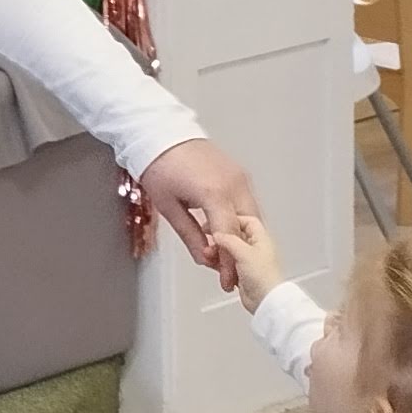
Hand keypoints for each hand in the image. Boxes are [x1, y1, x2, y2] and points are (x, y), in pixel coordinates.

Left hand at [137, 137, 257, 287]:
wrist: (162, 132)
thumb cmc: (159, 163)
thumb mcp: (169, 206)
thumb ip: (191, 235)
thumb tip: (205, 258)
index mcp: (213, 193)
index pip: (229, 236)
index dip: (229, 262)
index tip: (227, 280)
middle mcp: (233, 183)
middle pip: (247, 228)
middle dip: (241, 254)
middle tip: (230, 274)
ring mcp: (239, 177)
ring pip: (251, 216)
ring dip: (243, 238)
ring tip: (228, 257)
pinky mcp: (238, 174)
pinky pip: (247, 203)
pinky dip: (241, 221)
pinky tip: (227, 233)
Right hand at [206, 206, 284, 310]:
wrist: (265, 300)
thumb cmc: (264, 278)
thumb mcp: (244, 252)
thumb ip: (229, 240)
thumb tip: (218, 233)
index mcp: (261, 239)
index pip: (246, 220)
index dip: (230, 219)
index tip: (215, 222)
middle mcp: (256, 248)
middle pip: (235, 236)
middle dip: (220, 239)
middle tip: (209, 240)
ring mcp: (248, 261)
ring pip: (229, 251)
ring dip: (217, 252)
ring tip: (209, 255)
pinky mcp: (242, 273)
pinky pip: (227, 264)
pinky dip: (219, 264)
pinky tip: (213, 265)